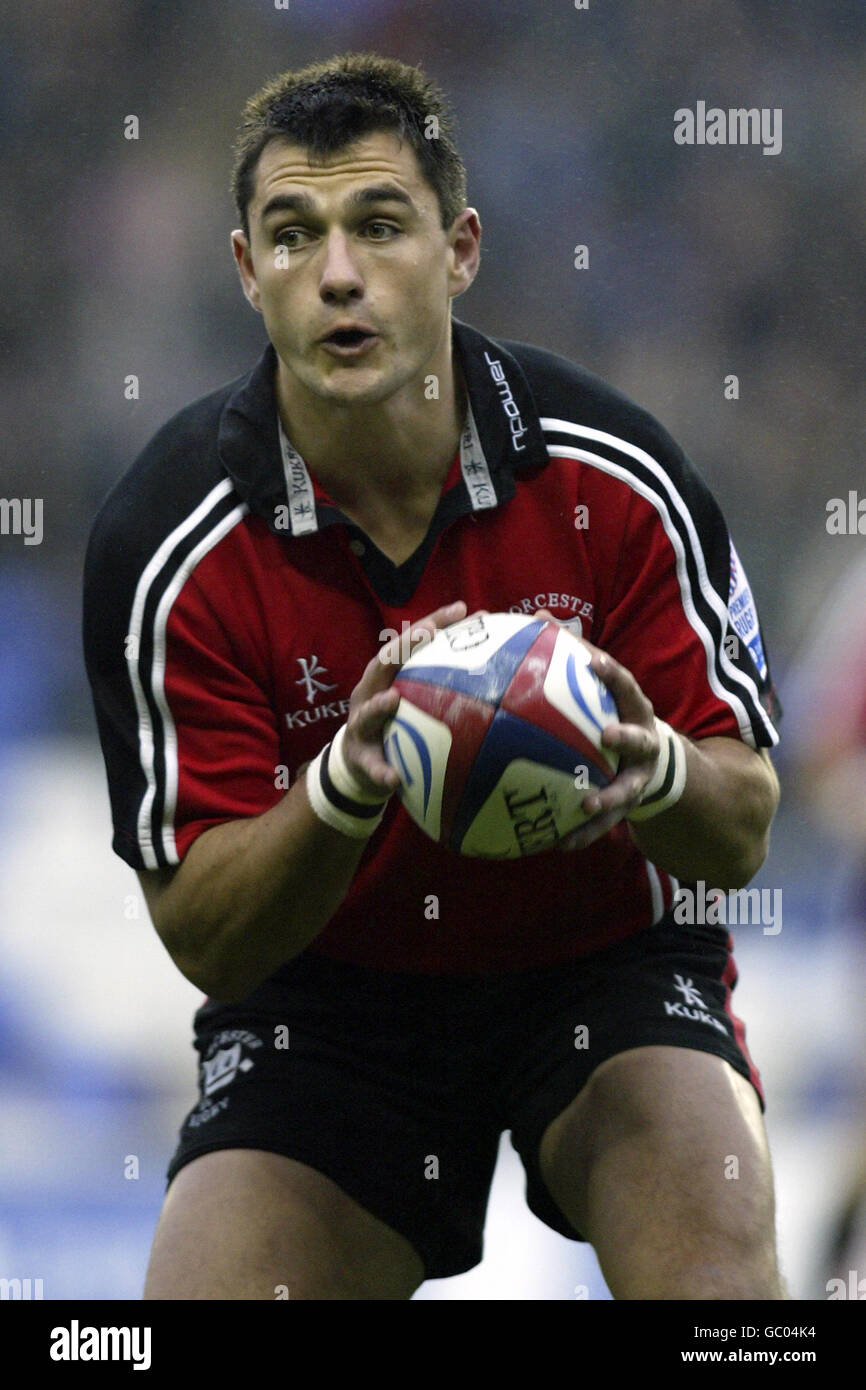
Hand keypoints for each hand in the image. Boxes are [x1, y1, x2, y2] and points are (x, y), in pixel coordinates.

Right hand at [342, 601, 468, 796]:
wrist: (364, 764)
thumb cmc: (400, 723)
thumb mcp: (418, 697)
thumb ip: (447, 681)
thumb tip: (503, 659)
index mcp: (390, 675)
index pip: (413, 641)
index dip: (435, 623)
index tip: (462, 608)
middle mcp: (371, 692)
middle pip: (384, 662)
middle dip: (405, 646)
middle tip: (428, 633)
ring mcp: (362, 725)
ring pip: (367, 712)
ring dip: (378, 705)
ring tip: (392, 699)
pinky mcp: (362, 758)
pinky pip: (373, 766)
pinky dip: (383, 771)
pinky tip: (395, 778)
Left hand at [532, 611, 660, 850]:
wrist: (654, 763)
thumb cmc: (612, 715)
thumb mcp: (600, 690)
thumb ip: (572, 658)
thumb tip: (536, 616)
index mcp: (633, 709)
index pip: (626, 686)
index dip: (613, 673)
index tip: (594, 662)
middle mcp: (643, 742)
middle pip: (640, 739)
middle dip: (627, 737)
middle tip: (608, 737)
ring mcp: (638, 776)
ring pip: (627, 789)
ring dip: (609, 799)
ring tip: (587, 806)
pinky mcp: (628, 804)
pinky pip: (607, 823)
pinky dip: (586, 833)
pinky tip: (562, 844)